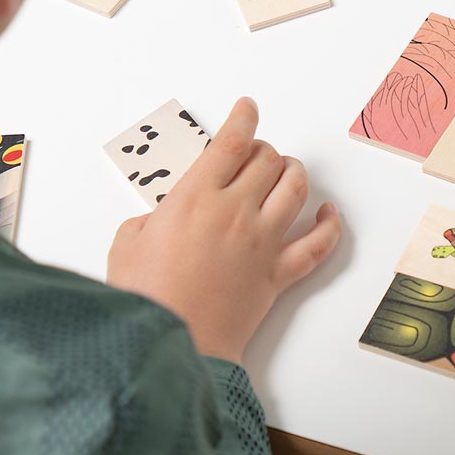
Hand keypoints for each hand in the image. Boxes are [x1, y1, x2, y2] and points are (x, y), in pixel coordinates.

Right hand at [107, 98, 340, 363]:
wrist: (173, 345)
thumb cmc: (145, 298)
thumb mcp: (126, 245)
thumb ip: (146, 222)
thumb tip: (156, 221)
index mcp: (195, 198)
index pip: (230, 142)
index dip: (242, 119)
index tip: (247, 109)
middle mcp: (234, 212)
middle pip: (266, 160)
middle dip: (262, 150)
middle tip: (253, 154)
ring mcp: (261, 242)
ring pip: (294, 189)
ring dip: (293, 173)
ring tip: (286, 171)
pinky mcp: (277, 275)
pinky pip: (317, 245)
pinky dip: (328, 227)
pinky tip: (327, 215)